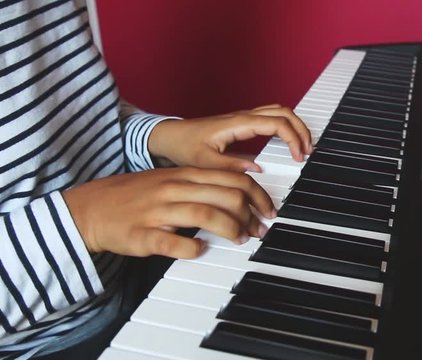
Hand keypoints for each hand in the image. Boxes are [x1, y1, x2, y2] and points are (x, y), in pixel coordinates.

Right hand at [62, 167, 274, 257]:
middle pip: (224, 196)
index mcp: (182, 175)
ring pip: (204, 215)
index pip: (230, 179)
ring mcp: (157, 212)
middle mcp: (173, 189)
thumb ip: (202, 185)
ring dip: (229, 229)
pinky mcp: (142, 235)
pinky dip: (192, 248)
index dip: (256, 195)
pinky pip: (172, 242)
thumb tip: (239, 193)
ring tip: (239, 240)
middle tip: (258, 230)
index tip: (267, 210)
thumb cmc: (135, 197)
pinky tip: (201, 251)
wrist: (90, 209)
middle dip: (249, 214)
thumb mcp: (170, 181)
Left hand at [148, 104, 312, 171]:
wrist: (169, 136)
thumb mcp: (204, 162)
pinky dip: (285, 127)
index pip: (276, 122)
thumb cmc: (184, 146)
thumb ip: (231, 166)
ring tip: (303, 147)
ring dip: (295, 126)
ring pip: (279, 111)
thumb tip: (257, 169)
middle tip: (308, 151)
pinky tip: (287, 143)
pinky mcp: (243, 124)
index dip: (292, 138)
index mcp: (237, 123)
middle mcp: (243, 117)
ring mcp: (244, 118)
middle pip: (284, 112)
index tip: (298, 156)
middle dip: (301, 130)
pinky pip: (271, 118)